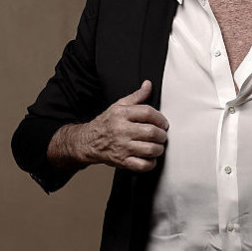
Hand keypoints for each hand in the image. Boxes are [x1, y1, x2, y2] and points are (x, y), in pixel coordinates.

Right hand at [51, 80, 168, 171]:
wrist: (88, 141)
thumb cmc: (107, 123)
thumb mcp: (119, 105)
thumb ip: (137, 96)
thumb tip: (148, 84)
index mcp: (121, 114)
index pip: (148, 113)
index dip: (160, 118)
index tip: (164, 123)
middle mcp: (121, 130)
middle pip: (151, 132)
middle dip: (162, 135)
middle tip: (162, 136)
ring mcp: (121, 147)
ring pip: (149, 149)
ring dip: (159, 149)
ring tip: (157, 146)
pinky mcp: (121, 161)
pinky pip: (142, 165)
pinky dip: (151, 163)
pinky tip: (150, 158)